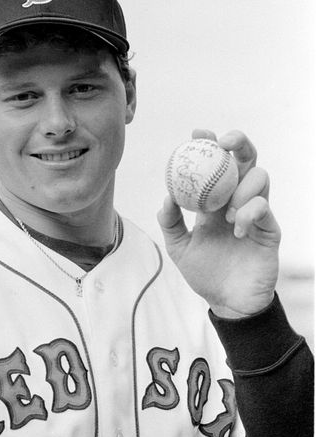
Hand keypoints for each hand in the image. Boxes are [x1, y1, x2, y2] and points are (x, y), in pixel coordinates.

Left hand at [158, 129, 280, 318]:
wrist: (227, 302)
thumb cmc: (204, 273)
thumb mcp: (179, 247)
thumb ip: (170, 222)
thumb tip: (166, 196)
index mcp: (215, 201)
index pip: (216, 165)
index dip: (209, 145)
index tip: (197, 134)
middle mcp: (237, 200)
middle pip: (246, 161)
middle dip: (238, 144)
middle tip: (224, 142)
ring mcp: (256, 213)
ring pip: (260, 178)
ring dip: (242, 187)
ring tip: (227, 211)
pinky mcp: (270, 228)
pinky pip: (264, 208)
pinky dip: (249, 212)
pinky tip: (236, 229)